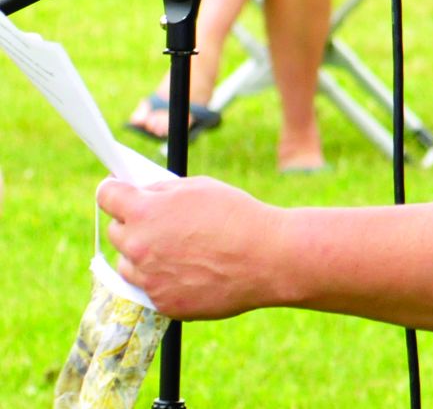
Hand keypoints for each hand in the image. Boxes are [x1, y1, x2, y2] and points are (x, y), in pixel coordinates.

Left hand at [99, 176, 282, 320]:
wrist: (267, 258)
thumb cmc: (238, 217)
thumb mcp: (199, 188)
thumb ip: (162, 191)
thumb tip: (141, 193)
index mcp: (145, 212)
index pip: (106, 196)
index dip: (113, 191)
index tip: (119, 192)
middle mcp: (138, 246)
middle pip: (115, 232)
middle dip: (132, 224)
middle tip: (160, 223)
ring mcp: (148, 278)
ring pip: (127, 264)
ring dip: (142, 256)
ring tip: (178, 251)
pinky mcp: (161, 303)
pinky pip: (149, 288)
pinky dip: (163, 279)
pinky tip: (191, 271)